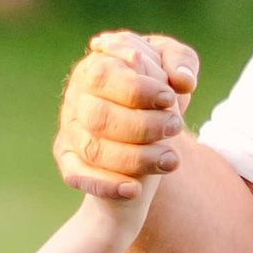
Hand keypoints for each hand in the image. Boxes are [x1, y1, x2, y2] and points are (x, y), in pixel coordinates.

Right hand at [53, 29, 199, 203]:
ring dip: (135, 158)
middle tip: (175, 127)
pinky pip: (77, 176)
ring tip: (170, 161)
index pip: (103, 75)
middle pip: (98, 116)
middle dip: (142, 126)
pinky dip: (106, 185)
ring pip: (94, 149)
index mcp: (96, 66)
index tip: (169, 98)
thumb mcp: (173, 64)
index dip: (137, 89)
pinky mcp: (70, 159)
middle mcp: (77, 98)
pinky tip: (135, 190)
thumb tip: (182, 80)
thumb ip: (181, 61)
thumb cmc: (157, 87)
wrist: (144, 126)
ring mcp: (71, 130)